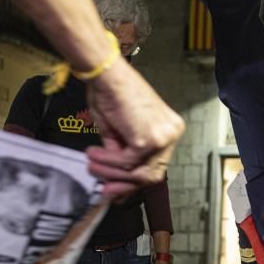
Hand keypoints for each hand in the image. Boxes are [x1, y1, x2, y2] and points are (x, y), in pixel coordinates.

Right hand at [84, 60, 184, 197]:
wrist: (107, 74)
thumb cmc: (111, 92)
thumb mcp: (119, 130)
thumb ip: (122, 152)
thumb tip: (113, 176)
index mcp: (169, 129)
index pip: (156, 165)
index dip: (135, 180)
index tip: (116, 188)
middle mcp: (172, 134)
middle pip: (151, 174)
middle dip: (125, 184)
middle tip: (105, 190)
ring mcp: (163, 138)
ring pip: (137, 171)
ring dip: (111, 172)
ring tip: (92, 165)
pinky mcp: (149, 141)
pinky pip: (125, 162)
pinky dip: (107, 162)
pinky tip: (93, 154)